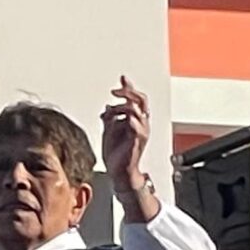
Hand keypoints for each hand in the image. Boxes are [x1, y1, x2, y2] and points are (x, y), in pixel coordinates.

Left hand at [102, 76, 157, 218]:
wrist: (119, 172)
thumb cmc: (117, 153)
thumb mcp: (109, 131)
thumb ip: (110, 117)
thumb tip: (108, 105)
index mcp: (135, 120)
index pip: (135, 99)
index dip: (130, 88)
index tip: (123, 78)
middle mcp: (141, 124)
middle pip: (140, 100)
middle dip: (128, 93)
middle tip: (115, 91)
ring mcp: (141, 132)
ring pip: (139, 111)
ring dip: (124, 106)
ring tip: (112, 109)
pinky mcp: (138, 142)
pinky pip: (138, 128)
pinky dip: (131, 121)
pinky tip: (123, 119)